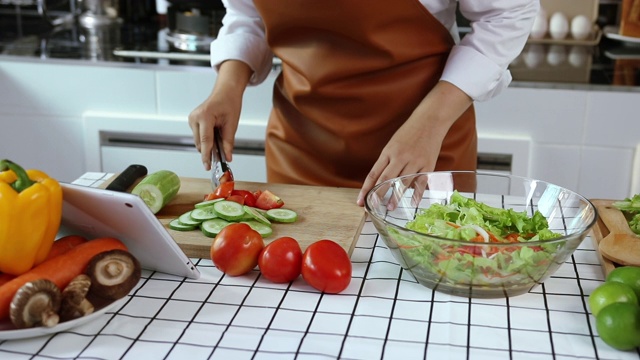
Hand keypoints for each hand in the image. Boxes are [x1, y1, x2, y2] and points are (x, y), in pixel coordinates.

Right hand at [188, 60, 252, 169]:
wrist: (225, 92)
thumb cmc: (229, 103)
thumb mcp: (232, 124)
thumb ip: (228, 142)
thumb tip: (228, 157)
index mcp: (205, 116)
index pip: (205, 141)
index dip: (207, 156)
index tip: (208, 166)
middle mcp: (195, 117)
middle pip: (200, 143)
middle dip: (210, 151)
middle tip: (222, 155)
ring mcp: (192, 119)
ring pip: (198, 141)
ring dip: (208, 145)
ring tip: (221, 136)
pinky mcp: (192, 121)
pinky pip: (198, 136)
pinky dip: (206, 139)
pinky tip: (215, 133)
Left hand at [356, 81, 472, 205]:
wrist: (430, 120)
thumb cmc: (409, 132)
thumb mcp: (393, 144)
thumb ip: (387, 162)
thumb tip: (380, 182)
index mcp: (389, 152)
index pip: (374, 173)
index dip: (366, 188)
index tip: (360, 200)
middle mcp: (400, 157)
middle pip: (386, 179)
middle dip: (377, 195)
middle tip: (371, 207)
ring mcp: (415, 161)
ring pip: (403, 182)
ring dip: (396, 196)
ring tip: (389, 207)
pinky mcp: (428, 164)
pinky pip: (421, 182)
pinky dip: (417, 193)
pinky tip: (412, 202)